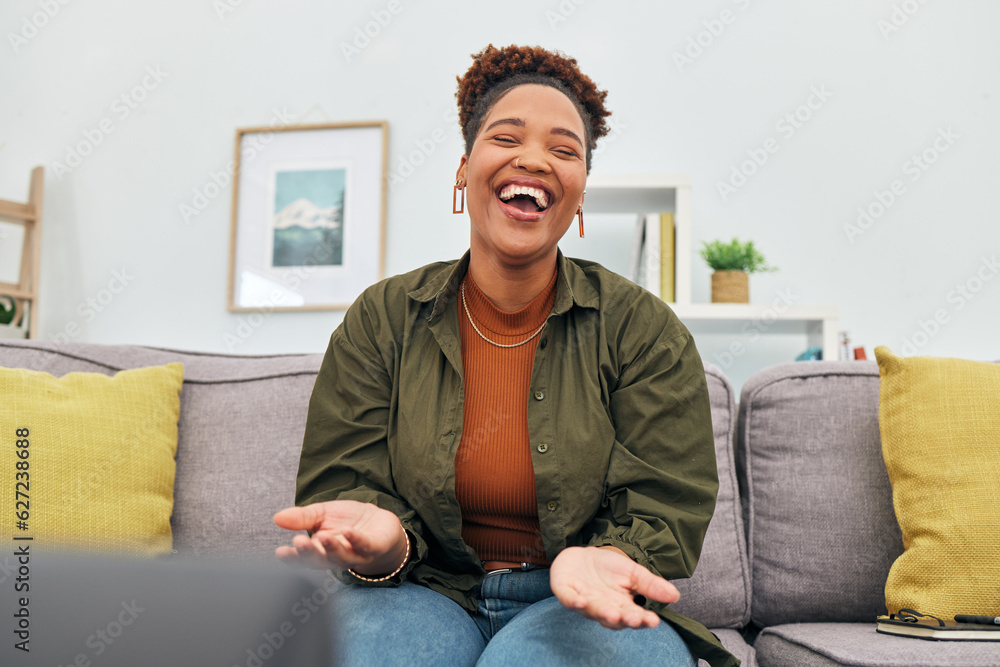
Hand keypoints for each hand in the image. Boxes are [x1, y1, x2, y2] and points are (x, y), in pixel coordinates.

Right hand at [272, 500, 406, 574]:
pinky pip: (365, 546)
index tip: (280, 552)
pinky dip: (356, 540)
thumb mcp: (321, 514)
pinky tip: (347, 532)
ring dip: (332, 548)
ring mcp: (356, 555)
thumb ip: (302, 518)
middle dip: (310, 553)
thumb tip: (277, 518)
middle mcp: (337, 557)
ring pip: (342, 557)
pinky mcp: (374, 547)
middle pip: (321, 560)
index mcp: (321, 551)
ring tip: (322, 537)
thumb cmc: (347, 521)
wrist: (379, 522)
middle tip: (299, 543)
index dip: (292, 558)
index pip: (304, 558)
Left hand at [549, 546, 679, 629]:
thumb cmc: (609, 568)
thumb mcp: (633, 573)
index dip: (642, 620)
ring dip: (602, 612)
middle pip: (612, 619)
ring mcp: (582, 600)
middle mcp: (602, 608)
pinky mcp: (565, 590)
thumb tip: (675, 595)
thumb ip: (651, 585)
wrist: (583, 556)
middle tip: (633, 619)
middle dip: (622, 619)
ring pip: (592, 610)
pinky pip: (568, 599)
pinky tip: (581, 600)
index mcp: (620, 606)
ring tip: (613, 613)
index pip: (633, 617)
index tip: (654, 620)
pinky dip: (574, 600)